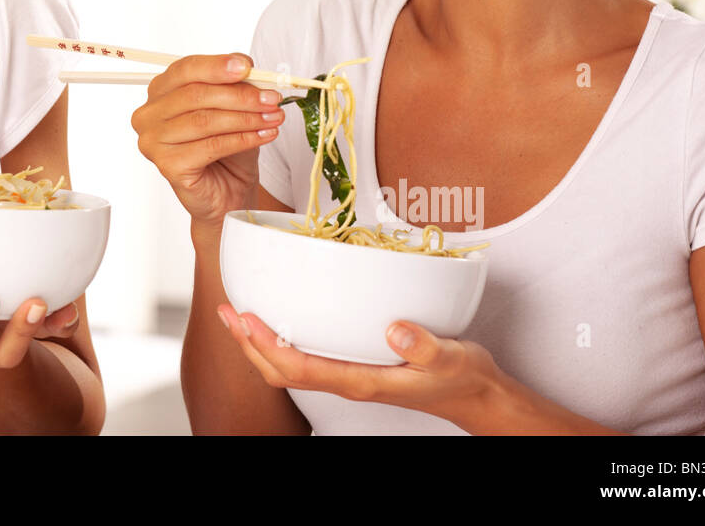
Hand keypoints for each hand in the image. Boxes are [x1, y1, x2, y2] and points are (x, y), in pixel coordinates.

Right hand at [130, 53, 283, 237]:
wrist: (227, 193)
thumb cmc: (226, 149)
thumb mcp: (234, 108)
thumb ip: (235, 85)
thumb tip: (248, 67)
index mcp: (160, 91)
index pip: (185, 69)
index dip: (217, 66)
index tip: (247, 66)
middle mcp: (149, 114)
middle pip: (195, 95)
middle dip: (240, 95)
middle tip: (272, 98)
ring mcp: (153, 142)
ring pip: (204, 121)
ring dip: (246, 118)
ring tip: (274, 117)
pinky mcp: (167, 165)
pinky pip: (210, 146)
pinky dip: (242, 139)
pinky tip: (263, 135)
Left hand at [217, 305, 507, 432]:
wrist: (476, 394)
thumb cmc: (461, 377)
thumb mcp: (451, 358)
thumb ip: (424, 346)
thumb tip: (396, 332)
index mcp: (362, 380)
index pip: (300, 368)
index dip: (267, 346)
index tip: (247, 319)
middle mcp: (348, 380)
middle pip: (282, 371)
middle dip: (249, 344)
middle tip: (228, 310)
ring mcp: (348, 374)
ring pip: (289, 366)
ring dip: (259, 342)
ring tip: (239, 313)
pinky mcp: (353, 365)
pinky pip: (307, 357)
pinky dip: (282, 338)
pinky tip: (280, 317)